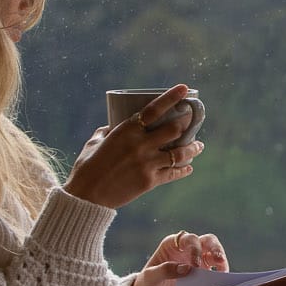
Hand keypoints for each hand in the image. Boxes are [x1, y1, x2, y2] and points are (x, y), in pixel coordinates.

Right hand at [63, 85, 203, 208]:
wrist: (87, 196)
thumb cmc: (87, 168)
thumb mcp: (94, 143)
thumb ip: (105, 132)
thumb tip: (111, 126)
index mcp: (126, 131)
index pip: (154, 109)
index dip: (171, 97)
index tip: (184, 88)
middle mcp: (140, 145)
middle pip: (174, 130)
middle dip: (187, 123)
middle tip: (193, 120)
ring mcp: (147, 163)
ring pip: (180, 153)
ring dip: (193, 148)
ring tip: (199, 146)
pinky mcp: (150, 181)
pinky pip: (173, 173)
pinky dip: (183, 170)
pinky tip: (189, 167)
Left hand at [129, 230, 229, 285]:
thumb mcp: (151, 278)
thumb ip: (166, 270)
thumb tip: (186, 268)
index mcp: (172, 245)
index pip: (188, 239)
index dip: (195, 249)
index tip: (195, 266)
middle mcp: (187, 251)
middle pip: (207, 241)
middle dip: (215, 249)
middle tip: (219, 260)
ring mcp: (197, 263)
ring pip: (215, 254)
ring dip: (221, 261)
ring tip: (223, 272)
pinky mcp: (203, 276)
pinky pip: (216, 272)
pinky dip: (220, 275)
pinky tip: (222, 282)